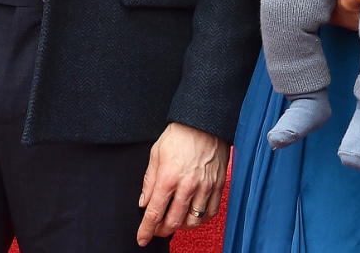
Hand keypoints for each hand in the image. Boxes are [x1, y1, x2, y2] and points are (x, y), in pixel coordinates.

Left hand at [136, 123, 228, 245]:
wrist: (204, 122)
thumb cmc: (179, 135)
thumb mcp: (156, 154)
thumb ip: (149, 181)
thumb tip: (144, 202)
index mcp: (168, 178)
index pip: (154, 213)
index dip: (146, 230)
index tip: (142, 239)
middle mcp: (187, 186)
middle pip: (173, 222)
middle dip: (162, 230)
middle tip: (157, 229)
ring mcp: (205, 187)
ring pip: (193, 221)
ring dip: (182, 226)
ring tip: (175, 221)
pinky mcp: (218, 185)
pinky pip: (211, 212)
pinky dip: (201, 218)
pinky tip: (194, 214)